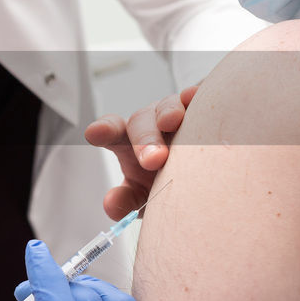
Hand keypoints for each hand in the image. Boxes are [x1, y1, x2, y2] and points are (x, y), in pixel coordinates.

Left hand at [84, 84, 198, 218]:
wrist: (204, 171)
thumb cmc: (166, 178)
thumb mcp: (145, 194)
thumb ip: (127, 200)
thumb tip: (110, 205)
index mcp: (128, 141)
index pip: (112, 131)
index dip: (104, 130)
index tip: (95, 134)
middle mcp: (150, 122)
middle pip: (140, 123)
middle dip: (144, 140)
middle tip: (152, 161)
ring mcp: (177, 110)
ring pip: (168, 105)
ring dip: (168, 113)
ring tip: (171, 123)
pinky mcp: (202, 106)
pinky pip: (198, 96)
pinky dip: (196, 95)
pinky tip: (195, 95)